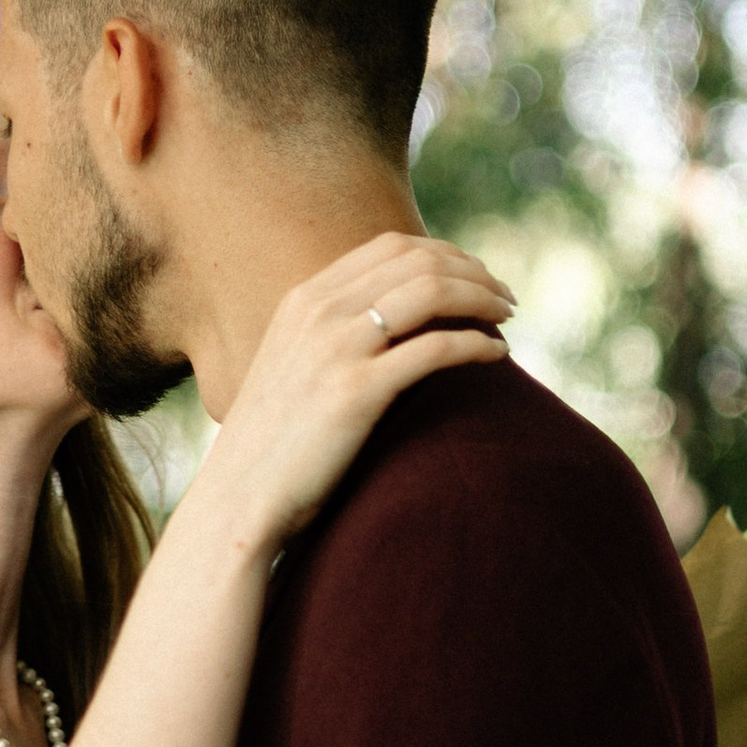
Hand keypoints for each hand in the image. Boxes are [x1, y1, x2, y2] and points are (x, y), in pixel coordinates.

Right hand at [196, 232, 513, 556]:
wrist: (239, 499)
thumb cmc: (272, 446)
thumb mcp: (293, 369)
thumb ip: (332, 337)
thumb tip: (391, 328)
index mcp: (304, 299)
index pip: (392, 247)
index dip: (446, 254)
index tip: (475, 277)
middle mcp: (319, 312)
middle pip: (419, 261)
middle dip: (474, 272)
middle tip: (505, 299)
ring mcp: (336, 348)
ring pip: (432, 292)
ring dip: (482, 299)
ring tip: (507, 318)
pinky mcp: (357, 392)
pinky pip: (435, 348)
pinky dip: (476, 344)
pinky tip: (496, 355)